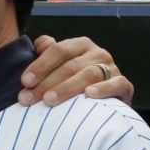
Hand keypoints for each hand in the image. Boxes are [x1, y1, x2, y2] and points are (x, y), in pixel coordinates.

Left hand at [19, 35, 134, 105]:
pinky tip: (88, 95)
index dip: (40, 65)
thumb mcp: (58, 66)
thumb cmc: (73, 82)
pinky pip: (116, 84)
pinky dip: (103, 89)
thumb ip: (48, 53)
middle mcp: (98, 53)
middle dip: (46, 83)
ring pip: (89, 75)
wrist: (102, 103)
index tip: (25, 81)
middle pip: (70, 66)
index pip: (58, 50)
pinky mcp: (124, 85)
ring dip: (66, 88)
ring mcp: (112, 68)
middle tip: (28, 98)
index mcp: (80, 45)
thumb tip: (41, 45)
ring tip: (48, 100)